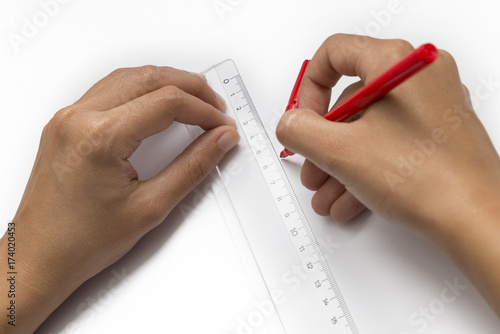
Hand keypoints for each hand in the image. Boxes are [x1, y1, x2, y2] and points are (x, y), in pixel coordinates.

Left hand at [1, 66, 238, 332]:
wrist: (38, 258)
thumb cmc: (81, 241)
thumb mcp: (150, 207)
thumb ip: (192, 167)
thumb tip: (219, 140)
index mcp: (100, 137)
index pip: (167, 102)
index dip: (204, 110)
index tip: (221, 125)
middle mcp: (79, 118)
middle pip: (148, 78)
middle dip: (190, 87)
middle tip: (215, 104)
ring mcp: (68, 118)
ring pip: (127, 77)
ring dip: (165, 82)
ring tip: (192, 99)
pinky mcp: (64, 124)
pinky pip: (108, 89)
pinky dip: (140, 89)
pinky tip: (155, 101)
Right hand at [276, 34, 499, 313]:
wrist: (476, 220)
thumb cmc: (427, 179)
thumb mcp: (340, 152)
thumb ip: (300, 131)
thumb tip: (290, 124)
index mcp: (397, 63)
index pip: (334, 54)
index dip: (308, 89)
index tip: (304, 121)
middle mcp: (419, 76)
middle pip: (350, 99)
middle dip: (323, 142)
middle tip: (312, 167)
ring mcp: (432, 105)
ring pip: (368, 127)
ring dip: (340, 163)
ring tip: (327, 194)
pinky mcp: (438, 132)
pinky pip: (389, 143)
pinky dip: (365, 168)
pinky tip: (349, 200)